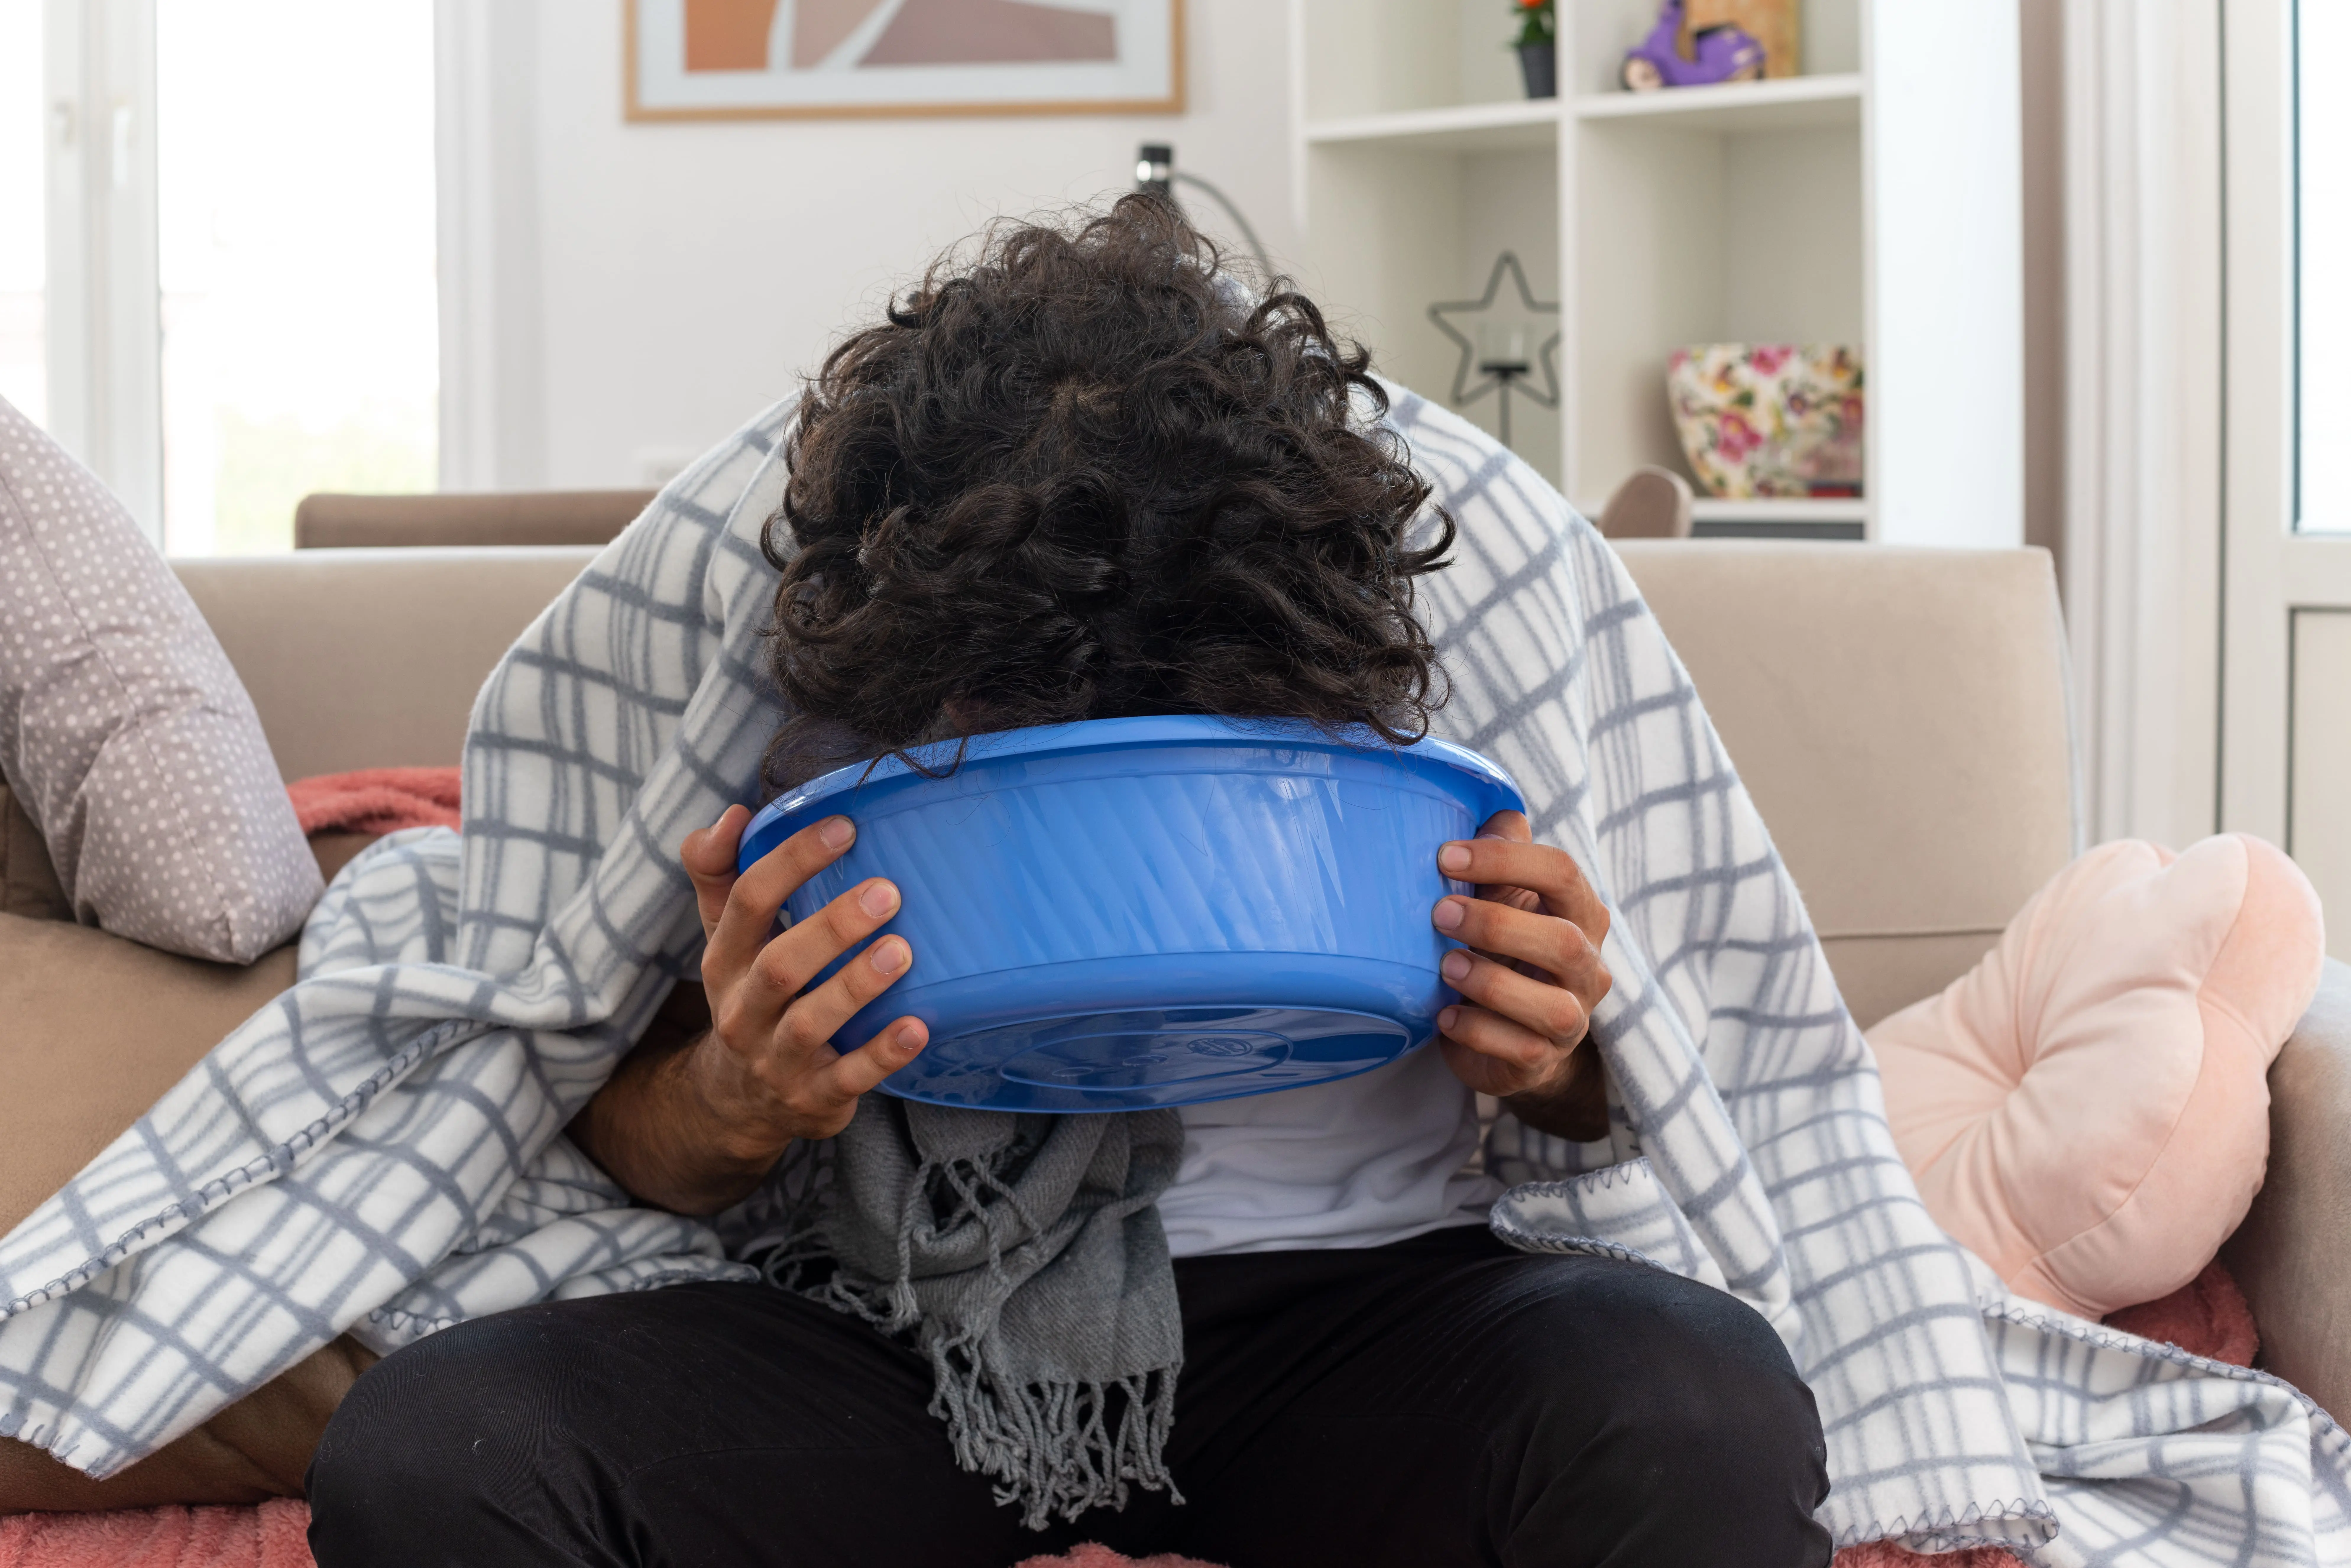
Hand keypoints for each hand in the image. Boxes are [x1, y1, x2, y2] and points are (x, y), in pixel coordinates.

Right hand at [679, 805, 929, 1155]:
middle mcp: (743, 1011)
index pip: (747, 903)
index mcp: (724, 962)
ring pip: (812, 1023)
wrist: (739, 1102)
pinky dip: (884, 1054)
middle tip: (887, 892)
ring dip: (857, 987)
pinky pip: (850, 1077)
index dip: (791, 862)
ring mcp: (778, 1059)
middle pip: (780, 967)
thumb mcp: (726, 939)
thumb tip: (731, 814)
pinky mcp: (815, 1098)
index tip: (844, 828)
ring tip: (901, 951)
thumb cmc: (749, 994)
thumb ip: (722, 875)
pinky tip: (918, 1027)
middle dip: (832, 929)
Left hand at [1430, 811, 1612, 1142]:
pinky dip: (1476, 1031)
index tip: (1445, 856)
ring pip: (1549, 1005)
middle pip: (1564, 940)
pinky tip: (1444, 1015)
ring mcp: (1572, 1019)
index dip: (1504, 860)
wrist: (1517, 1036)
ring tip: (1443, 966)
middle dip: (1497, 923)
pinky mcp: (1544, 1059)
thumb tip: (1497, 808)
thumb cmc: (1507, 952)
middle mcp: (1587, 966)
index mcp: (1580, 913)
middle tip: (1439, 913)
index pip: (1561, 873)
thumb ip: (1506, 855)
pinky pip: (1519, 1050)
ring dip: (1490, 982)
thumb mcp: (1507, 900)